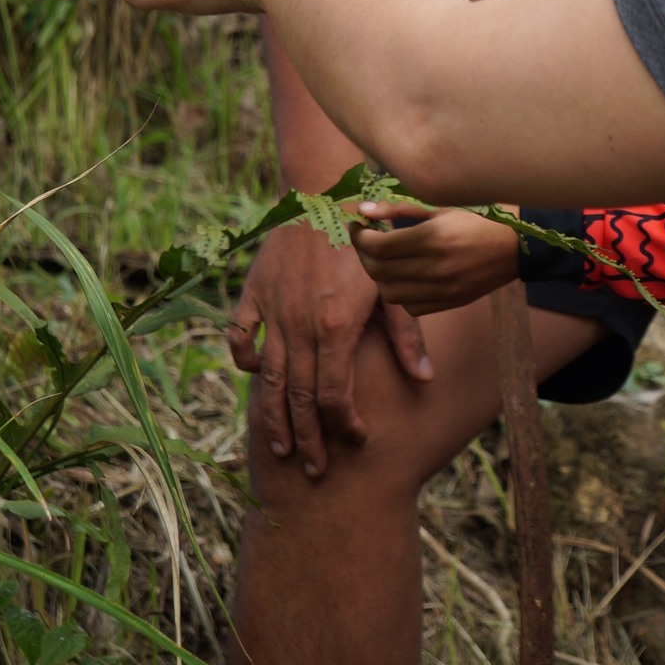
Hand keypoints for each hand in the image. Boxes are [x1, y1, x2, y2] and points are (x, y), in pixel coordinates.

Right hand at [230, 224, 433, 471]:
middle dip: (308, 438)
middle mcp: (300, 326)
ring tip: (279, 450)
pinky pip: (241, 336)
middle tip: (314, 471)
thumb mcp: (393, 285)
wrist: (324, 193)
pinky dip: (243, 360)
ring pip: (267, 378)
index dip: (342, 424)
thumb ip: (405, 334)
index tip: (354, 441)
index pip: (333, 395)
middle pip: (298, 398)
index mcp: (336, 327)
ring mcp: (273, 312)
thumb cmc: (368, 239)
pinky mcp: (254, 293)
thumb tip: (424, 379)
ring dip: (272, 417)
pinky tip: (253, 378)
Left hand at [351, 205, 519, 315]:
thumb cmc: (477, 220)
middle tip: (365, 239)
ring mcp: (441, 290)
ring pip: (388, 293)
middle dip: (363, 253)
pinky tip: (403, 275)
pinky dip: (399, 292)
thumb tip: (364, 211)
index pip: (379, 246)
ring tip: (382, 258)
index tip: (357, 225)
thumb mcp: (441, 207)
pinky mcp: (448, 304)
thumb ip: (400, 209)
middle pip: (378, 270)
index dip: (360, 236)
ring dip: (378, 275)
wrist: (515, 249)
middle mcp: (435, 267)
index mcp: (433, 238)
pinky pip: (409, 307)